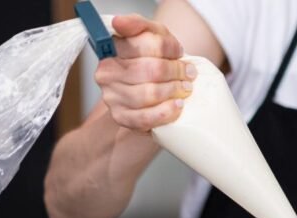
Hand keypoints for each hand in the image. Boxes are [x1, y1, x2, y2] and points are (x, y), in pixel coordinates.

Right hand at [94, 14, 195, 131]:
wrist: (147, 90)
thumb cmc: (151, 60)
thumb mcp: (151, 36)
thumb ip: (140, 25)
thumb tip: (120, 22)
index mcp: (113, 48)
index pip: (144, 44)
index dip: (169, 49)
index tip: (180, 53)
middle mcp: (107, 71)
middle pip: (151, 70)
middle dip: (176, 72)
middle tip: (189, 75)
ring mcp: (112, 96)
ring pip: (150, 93)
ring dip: (174, 91)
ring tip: (185, 89)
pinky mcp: (121, 117)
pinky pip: (145, 118)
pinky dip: (166, 112)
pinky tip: (177, 106)